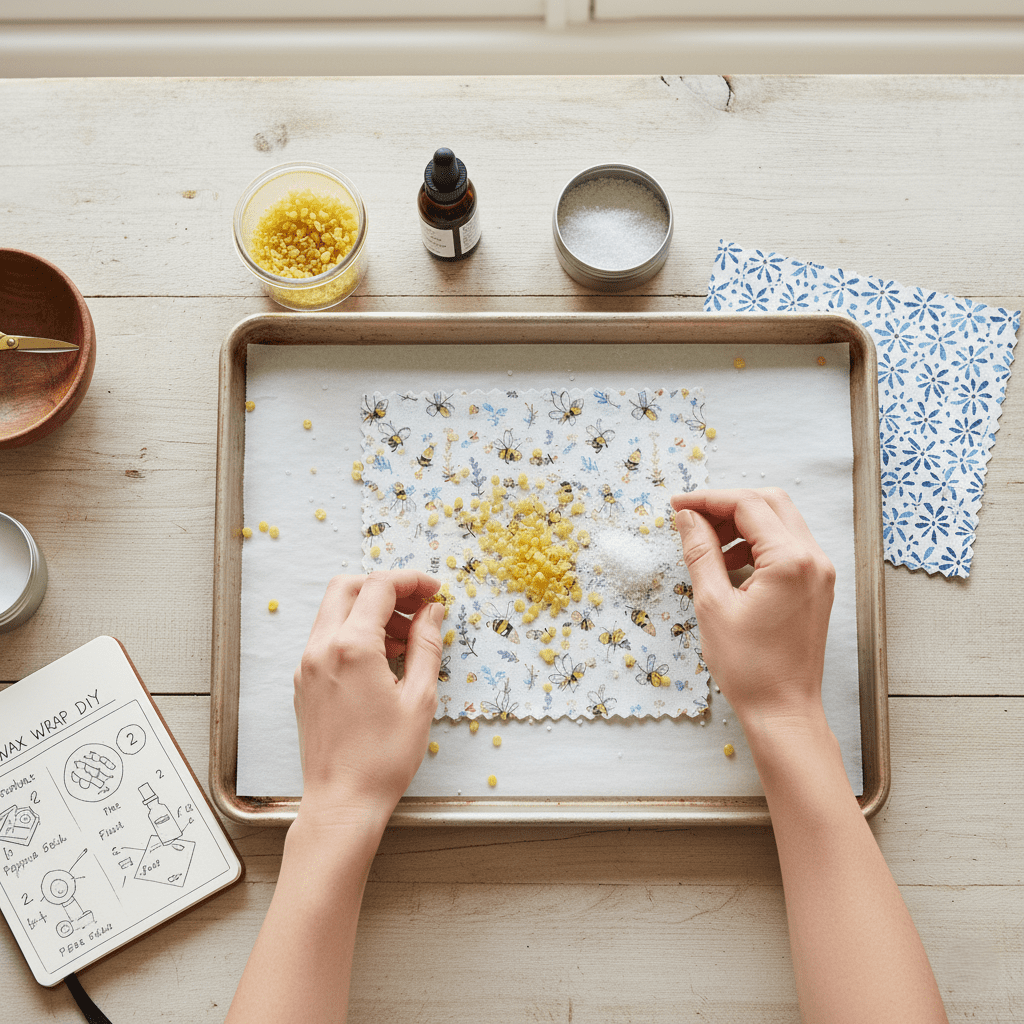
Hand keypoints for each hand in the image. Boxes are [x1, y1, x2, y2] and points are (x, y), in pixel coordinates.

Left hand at [292, 569, 443, 829]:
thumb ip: (427, 645)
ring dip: (371, 611)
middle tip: (419, 607)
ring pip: (336, 611)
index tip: (434, 591)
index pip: (380, 587)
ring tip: (407, 639)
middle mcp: (322, 648)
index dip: (411, 581)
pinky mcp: (304, 682)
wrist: (342, 803)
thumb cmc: (383, 758)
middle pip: (349, 587)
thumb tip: (433, 612)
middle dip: (386, 588)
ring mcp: (307, 665)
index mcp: (352, 647)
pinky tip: (383, 659)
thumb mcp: (419, 698)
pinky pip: (328, 638)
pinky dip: (355, 633)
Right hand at [670, 488, 834, 736]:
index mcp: (791, 560)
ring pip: (779, 523)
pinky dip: (757, 545)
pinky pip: (787, 547)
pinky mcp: (817, 586)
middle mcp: (814, 559)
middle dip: (727, 506)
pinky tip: (730, 565)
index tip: (676, 506)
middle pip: (769, 504)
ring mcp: (820, 572)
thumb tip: (687, 517)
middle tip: (691, 520)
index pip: (748, 505)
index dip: (707, 499)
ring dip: (741, 525)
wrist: (783, 710)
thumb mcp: (713, 605)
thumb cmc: (749, 667)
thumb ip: (700, 552)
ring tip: (707, 547)